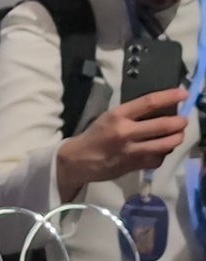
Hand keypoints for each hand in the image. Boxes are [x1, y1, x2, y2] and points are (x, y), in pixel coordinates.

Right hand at [56, 87, 188, 201]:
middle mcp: (125, 132)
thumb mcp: (108, 118)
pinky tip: (161, 150)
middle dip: (180, 122)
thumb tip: (158, 110)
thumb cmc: (94, 136)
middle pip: (163, 125)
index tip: (184, 94)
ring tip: (177, 135)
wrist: (76, 161)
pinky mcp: (132, 166)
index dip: (170, 97)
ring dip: (176, 138)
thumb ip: (131, 115)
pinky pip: (157, 159)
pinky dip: (163, 154)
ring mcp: (130, 151)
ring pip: (165, 144)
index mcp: (117, 116)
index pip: (149, 103)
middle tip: (183, 121)